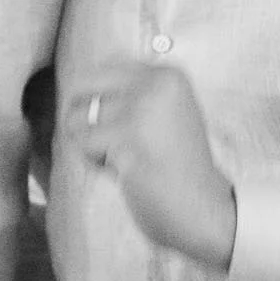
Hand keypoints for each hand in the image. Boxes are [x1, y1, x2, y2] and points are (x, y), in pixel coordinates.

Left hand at [69, 62, 236, 270]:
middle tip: (114, 144)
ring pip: (76, 119)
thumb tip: (74, 92)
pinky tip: (126, 173)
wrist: (205, 208)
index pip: (100, 71)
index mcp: (167, 74)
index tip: (125, 130)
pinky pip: (82, 145)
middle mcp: (156, 83)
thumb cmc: (177, 167)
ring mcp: (142, 110)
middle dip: (84, 119)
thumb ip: (129, 94)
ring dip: (90, 145)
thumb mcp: (164, 113)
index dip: (97, 103)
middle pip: (81, 88)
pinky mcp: (127, 138)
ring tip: (125, 159)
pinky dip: (95, 164)